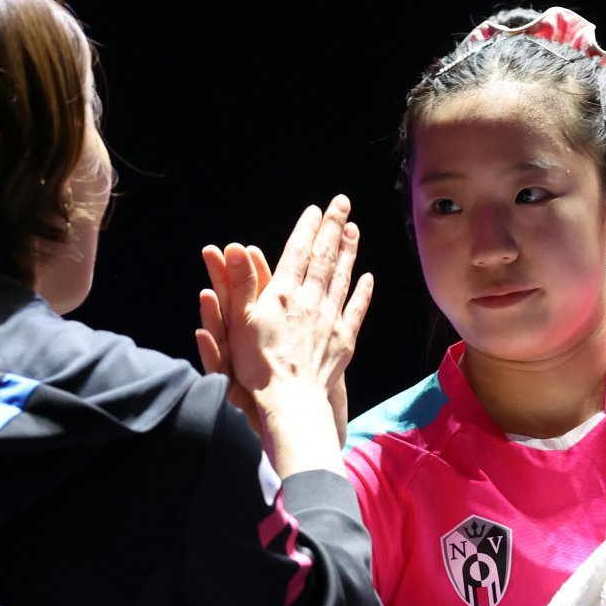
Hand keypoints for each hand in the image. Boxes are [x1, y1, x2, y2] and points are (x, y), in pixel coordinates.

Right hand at [196, 194, 372, 464]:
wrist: (291, 401)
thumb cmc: (258, 366)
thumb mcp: (240, 321)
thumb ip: (242, 282)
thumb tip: (236, 245)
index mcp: (284, 294)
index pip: (298, 252)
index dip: (307, 228)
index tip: (316, 208)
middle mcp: (311, 300)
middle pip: (325, 257)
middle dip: (333, 227)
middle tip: (342, 203)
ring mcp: (331, 319)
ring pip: (343, 277)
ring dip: (349, 251)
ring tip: (354, 229)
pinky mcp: (344, 340)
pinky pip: (356, 310)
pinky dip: (363, 292)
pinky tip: (368, 278)